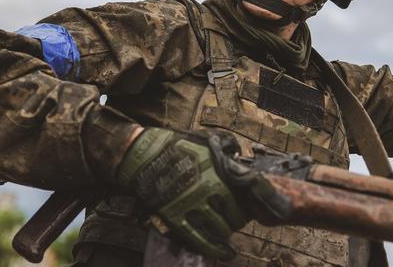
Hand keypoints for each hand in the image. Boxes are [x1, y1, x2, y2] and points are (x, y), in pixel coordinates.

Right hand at [116, 128, 248, 259]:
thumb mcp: (205, 140)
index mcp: (217, 173)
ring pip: (219, 229)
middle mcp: (207, 191)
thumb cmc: (175, 145)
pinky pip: (198, 239)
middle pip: (234, 215)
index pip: (243, 196)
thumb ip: (225, 146)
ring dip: (226, 232)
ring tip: (227, 231)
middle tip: (237, 219)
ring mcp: (191, 206)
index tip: (248, 206)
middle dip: (238, 219)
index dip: (248, 203)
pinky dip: (213, 248)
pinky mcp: (175, 217)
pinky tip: (223, 252)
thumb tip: (238, 154)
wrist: (144, 156)